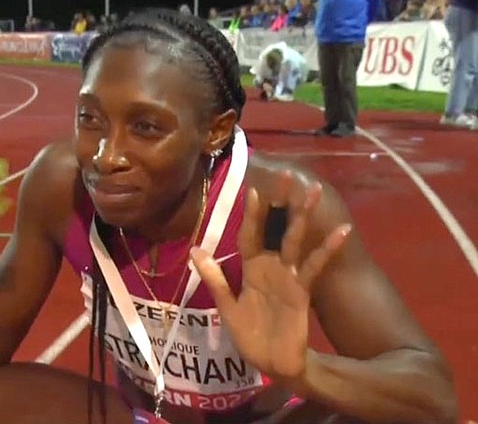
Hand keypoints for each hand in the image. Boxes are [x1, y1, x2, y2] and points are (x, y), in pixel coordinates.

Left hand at [190, 172, 351, 382]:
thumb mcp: (227, 307)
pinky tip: (342, 230)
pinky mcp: (302, 290)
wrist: (272, 362)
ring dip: (303, 216)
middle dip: (281, 203)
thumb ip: (215, 278)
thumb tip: (195, 250)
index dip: (251, 213)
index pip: (250, 233)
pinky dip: (327, 249)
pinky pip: (314, 266)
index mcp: (251, 268)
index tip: (253, 188)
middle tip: (288, 175)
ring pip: (295, 240)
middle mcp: (270, 265)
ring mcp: (288, 276)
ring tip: (314, 191)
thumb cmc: (250, 334)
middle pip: (275, 228)